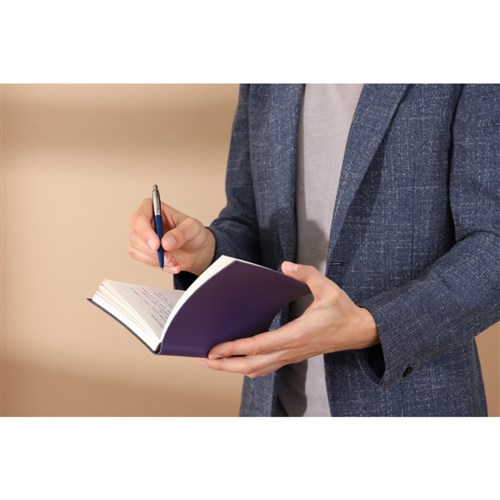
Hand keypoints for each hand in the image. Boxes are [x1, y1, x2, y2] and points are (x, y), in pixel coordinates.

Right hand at [128, 198, 214, 274]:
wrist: (196, 250)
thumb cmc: (193, 233)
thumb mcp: (193, 228)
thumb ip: (181, 233)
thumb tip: (165, 243)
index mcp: (153, 208)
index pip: (140, 217)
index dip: (146, 232)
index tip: (157, 245)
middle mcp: (143, 221)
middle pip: (135, 235)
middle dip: (152, 251)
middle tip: (169, 258)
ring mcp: (140, 236)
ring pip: (136, 249)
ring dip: (156, 259)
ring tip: (174, 262)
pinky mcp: (141, 250)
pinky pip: (142, 259)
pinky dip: (157, 264)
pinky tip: (171, 264)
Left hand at [198, 261, 379, 377]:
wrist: (357, 331)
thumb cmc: (342, 311)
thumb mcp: (328, 288)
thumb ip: (307, 274)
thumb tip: (286, 266)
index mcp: (296, 335)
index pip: (258, 346)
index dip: (234, 349)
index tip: (214, 350)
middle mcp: (290, 350)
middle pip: (251, 365)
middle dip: (224, 365)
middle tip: (202, 360)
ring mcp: (290, 356)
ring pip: (256, 370)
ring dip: (233, 368)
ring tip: (213, 362)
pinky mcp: (291, 356)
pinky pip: (265, 367)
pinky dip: (247, 366)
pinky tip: (237, 361)